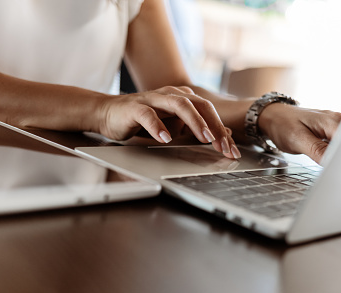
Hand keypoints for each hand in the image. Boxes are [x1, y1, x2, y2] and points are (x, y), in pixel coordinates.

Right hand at [96, 86, 240, 158]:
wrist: (109, 114)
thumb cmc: (143, 121)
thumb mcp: (173, 127)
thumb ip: (194, 130)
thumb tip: (223, 135)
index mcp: (182, 98)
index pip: (208, 111)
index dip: (222, 130)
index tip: (232, 150)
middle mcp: (170, 95)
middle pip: (199, 105)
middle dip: (214, 126)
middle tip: (224, 146)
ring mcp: (153, 99)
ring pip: (179, 105)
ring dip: (195, 121)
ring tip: (204, 137)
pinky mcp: (135, 107)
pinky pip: (148, 115)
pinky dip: (158, 126)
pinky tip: (165, 138)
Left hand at [258, 103, 340, 163]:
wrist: (275, 116)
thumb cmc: (283, 124)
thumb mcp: (298, 140)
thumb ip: (318, 151)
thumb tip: (334, 163)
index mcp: (334, 120)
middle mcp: (340, 120)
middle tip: (334, 170)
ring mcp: (338, 124)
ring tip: (329, 164)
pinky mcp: (334, 130)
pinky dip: (336, 153)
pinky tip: (328, 158)